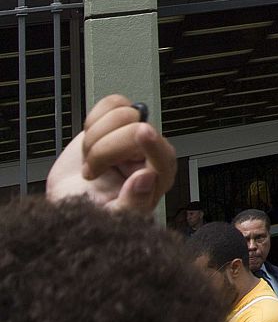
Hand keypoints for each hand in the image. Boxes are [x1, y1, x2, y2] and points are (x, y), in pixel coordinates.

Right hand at [46, 95, 173, 215]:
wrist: (70, 199)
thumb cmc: (94, 211)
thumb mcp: (112, 219)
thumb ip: (132, 204)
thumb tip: (147, 177)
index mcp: (159, 177)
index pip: (163, 153)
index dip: (151, 143)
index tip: (141, 133)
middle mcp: (151, 152)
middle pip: (135, 129)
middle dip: (103, 152)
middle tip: (92, 172)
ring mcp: (133, 134)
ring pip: (122, 112)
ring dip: (95, 138)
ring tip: (91, 160)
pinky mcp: (116, 122)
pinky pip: (111, 103)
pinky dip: (93, 120)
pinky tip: (90, 142)